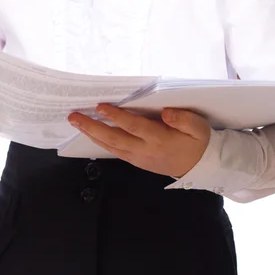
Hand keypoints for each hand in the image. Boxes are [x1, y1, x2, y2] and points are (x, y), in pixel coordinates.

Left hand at [68, 105, 210, 177]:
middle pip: (114, 138)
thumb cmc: (197, 142)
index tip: (100, 106)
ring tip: (76, 123)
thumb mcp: (198, 127)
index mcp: (160, 139)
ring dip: (91, 134)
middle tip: (74, 116)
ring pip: (111, 146)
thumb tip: (166, 113)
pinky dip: (100, 142)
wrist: (200, 167)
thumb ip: (183, 119)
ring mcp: (139, 157)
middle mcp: (145, 149)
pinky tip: (90, 133)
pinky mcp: (136, 161)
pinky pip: (114, 151)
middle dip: (92, 127)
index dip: (116, 116)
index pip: (133, 126)